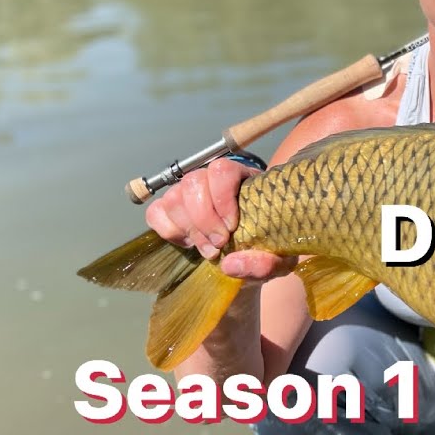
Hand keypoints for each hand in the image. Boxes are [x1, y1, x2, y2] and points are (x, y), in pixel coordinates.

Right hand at [144, 159, 294, 282]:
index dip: (222, 199)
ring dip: (189, 228)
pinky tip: (190, 242)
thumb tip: (230, 264)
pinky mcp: (170, 209)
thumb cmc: (266, 248)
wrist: (250, 255)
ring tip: (209, 249)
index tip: (232, 227)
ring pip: (172, 198)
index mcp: (242, 178)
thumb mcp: (278, 260)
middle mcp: (211, 179)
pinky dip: (170, 232)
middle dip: (204, 219)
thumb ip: (264, 263)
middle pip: (192, 183)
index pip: (222, 170)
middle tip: (219, 244)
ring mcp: (187, 192)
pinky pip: (156, 213)